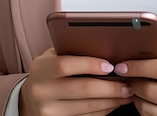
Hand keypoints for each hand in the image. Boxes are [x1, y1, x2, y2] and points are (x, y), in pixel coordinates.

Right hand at [19, 47, 134, 115]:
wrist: (28, 100)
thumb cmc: (47, 73)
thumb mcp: (52, 57)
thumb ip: (71, 51)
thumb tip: (103, 46)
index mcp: (41, 69)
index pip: (66, 65)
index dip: (90, 65)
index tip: (110, 65)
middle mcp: (42, 92)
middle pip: (82, 89)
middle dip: (110, 87)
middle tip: (127, 83)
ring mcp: (49, 111)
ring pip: (87, 107)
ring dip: (111, 101)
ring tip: (126, 93)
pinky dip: (103, 111)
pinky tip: (113, 103)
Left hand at [113, 39, 156, 115]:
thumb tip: (145, 42)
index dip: (138, 65)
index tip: (123, 63)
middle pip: (153, 90)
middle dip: (133, 81)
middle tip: (124, 74)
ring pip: (150, 110)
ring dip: (136, 98)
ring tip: (134, 87)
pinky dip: (146, 111)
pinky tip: (146, 101)